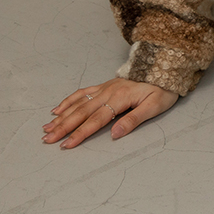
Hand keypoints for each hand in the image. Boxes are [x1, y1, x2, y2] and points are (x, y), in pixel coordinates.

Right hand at [42, 78, 178, 148]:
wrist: (166, 68)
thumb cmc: (162, 90)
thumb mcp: (154, 106)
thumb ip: (134, 120)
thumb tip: (115, 134)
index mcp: (120, 98)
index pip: (96, 120)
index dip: (80, 133)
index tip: (66, 145)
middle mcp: (109, 92)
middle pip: (82, 112)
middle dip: (63, 126)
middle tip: (47, 139)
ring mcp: (105, 87)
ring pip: (79, 103)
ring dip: (62, 115)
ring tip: (47, 127)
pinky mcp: (105, 85)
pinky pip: (83, 92)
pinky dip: (69, 100)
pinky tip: (58, 108)